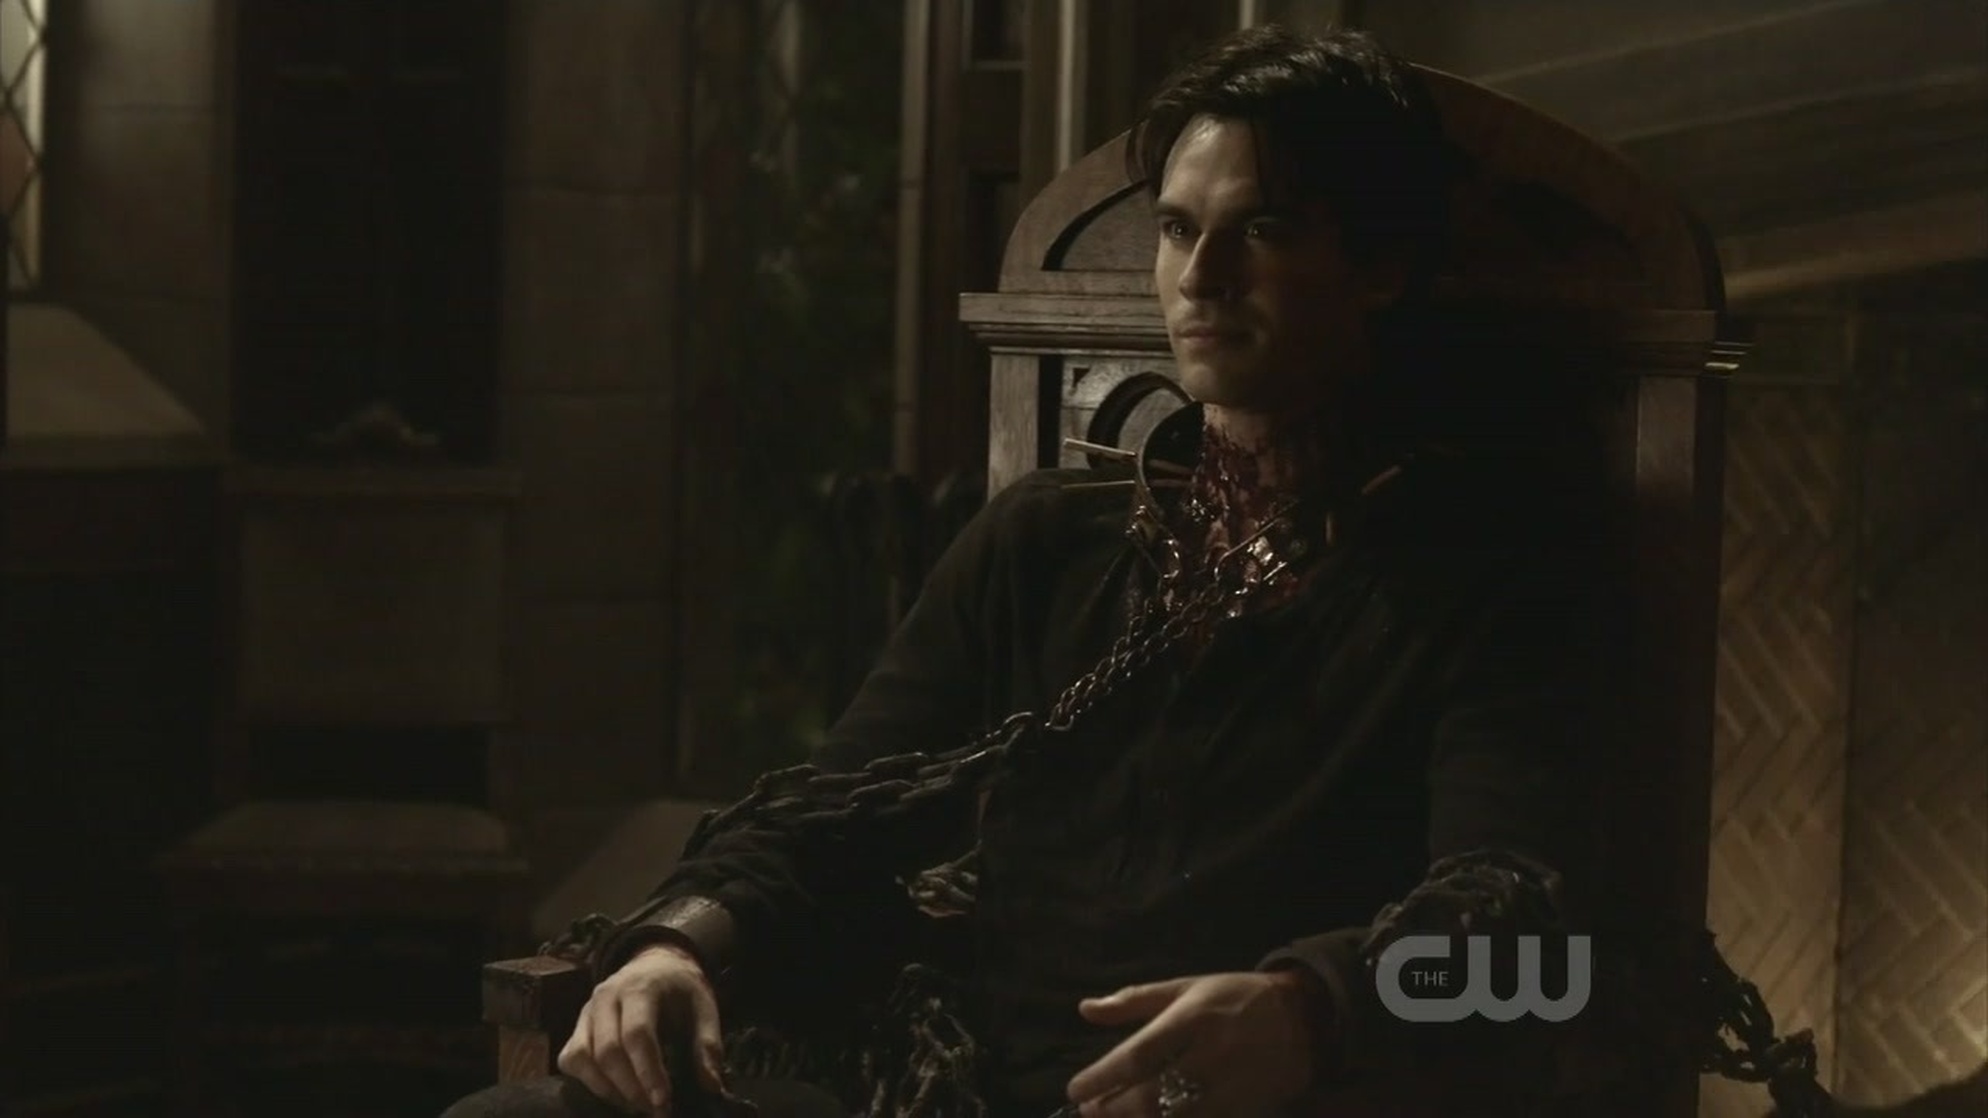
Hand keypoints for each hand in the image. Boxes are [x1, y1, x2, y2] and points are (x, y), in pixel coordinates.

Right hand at [558, 943, 727, 1113]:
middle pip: (608, 1050)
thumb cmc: (680, 990)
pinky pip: (570, 1059)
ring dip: (607, 1089)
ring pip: (582, 1057)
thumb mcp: (704, 1008)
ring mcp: (586, 1011)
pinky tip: (614, 1093)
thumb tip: (711, 1086)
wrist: (656, 964)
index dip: (648, 1072)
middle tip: (654, 1110)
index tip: (663, 1102)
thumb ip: (707, 1045)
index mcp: (640, 987)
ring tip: (636, 1105)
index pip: (637, 1034)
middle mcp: (606, 997)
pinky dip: (587, 1082)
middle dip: (631, 1088)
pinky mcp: (576, 1027)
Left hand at [1064, 970, 1325, 1115]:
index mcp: (1192, 1018)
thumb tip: (1085, 1009)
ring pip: (1177, 1116)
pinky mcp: (1246, 1109)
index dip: (1104, 1076)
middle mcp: (1210, 1054)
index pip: (1139, 1054)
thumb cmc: (1235, 997)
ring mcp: (1231, 1086)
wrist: (1304, 1018)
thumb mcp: (1186, 987)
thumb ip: (1135, 1001)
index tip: (1075, 1089)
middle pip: (1153, 1093)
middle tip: (1090, 1110)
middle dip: (1115, 1107)